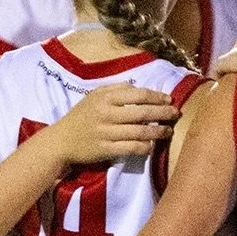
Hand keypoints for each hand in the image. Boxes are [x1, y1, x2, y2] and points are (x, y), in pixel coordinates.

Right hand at [50, 85, 178, 168]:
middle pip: (142, 112)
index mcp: (105, 98)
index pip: (138, 94)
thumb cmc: (80, 117)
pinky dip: (144, 147)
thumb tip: (136, 86)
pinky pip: (131, 148)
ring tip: (168, 131)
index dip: (156, 97)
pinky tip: (152, 146)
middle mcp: (107, 114)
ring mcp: (106, 133)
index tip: (169, 100)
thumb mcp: (94, 96)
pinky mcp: (106, 149)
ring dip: (158, 131)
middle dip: (163, 113)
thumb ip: (114, 89)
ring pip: (140, 131)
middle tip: (176, 114)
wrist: (61, 141)